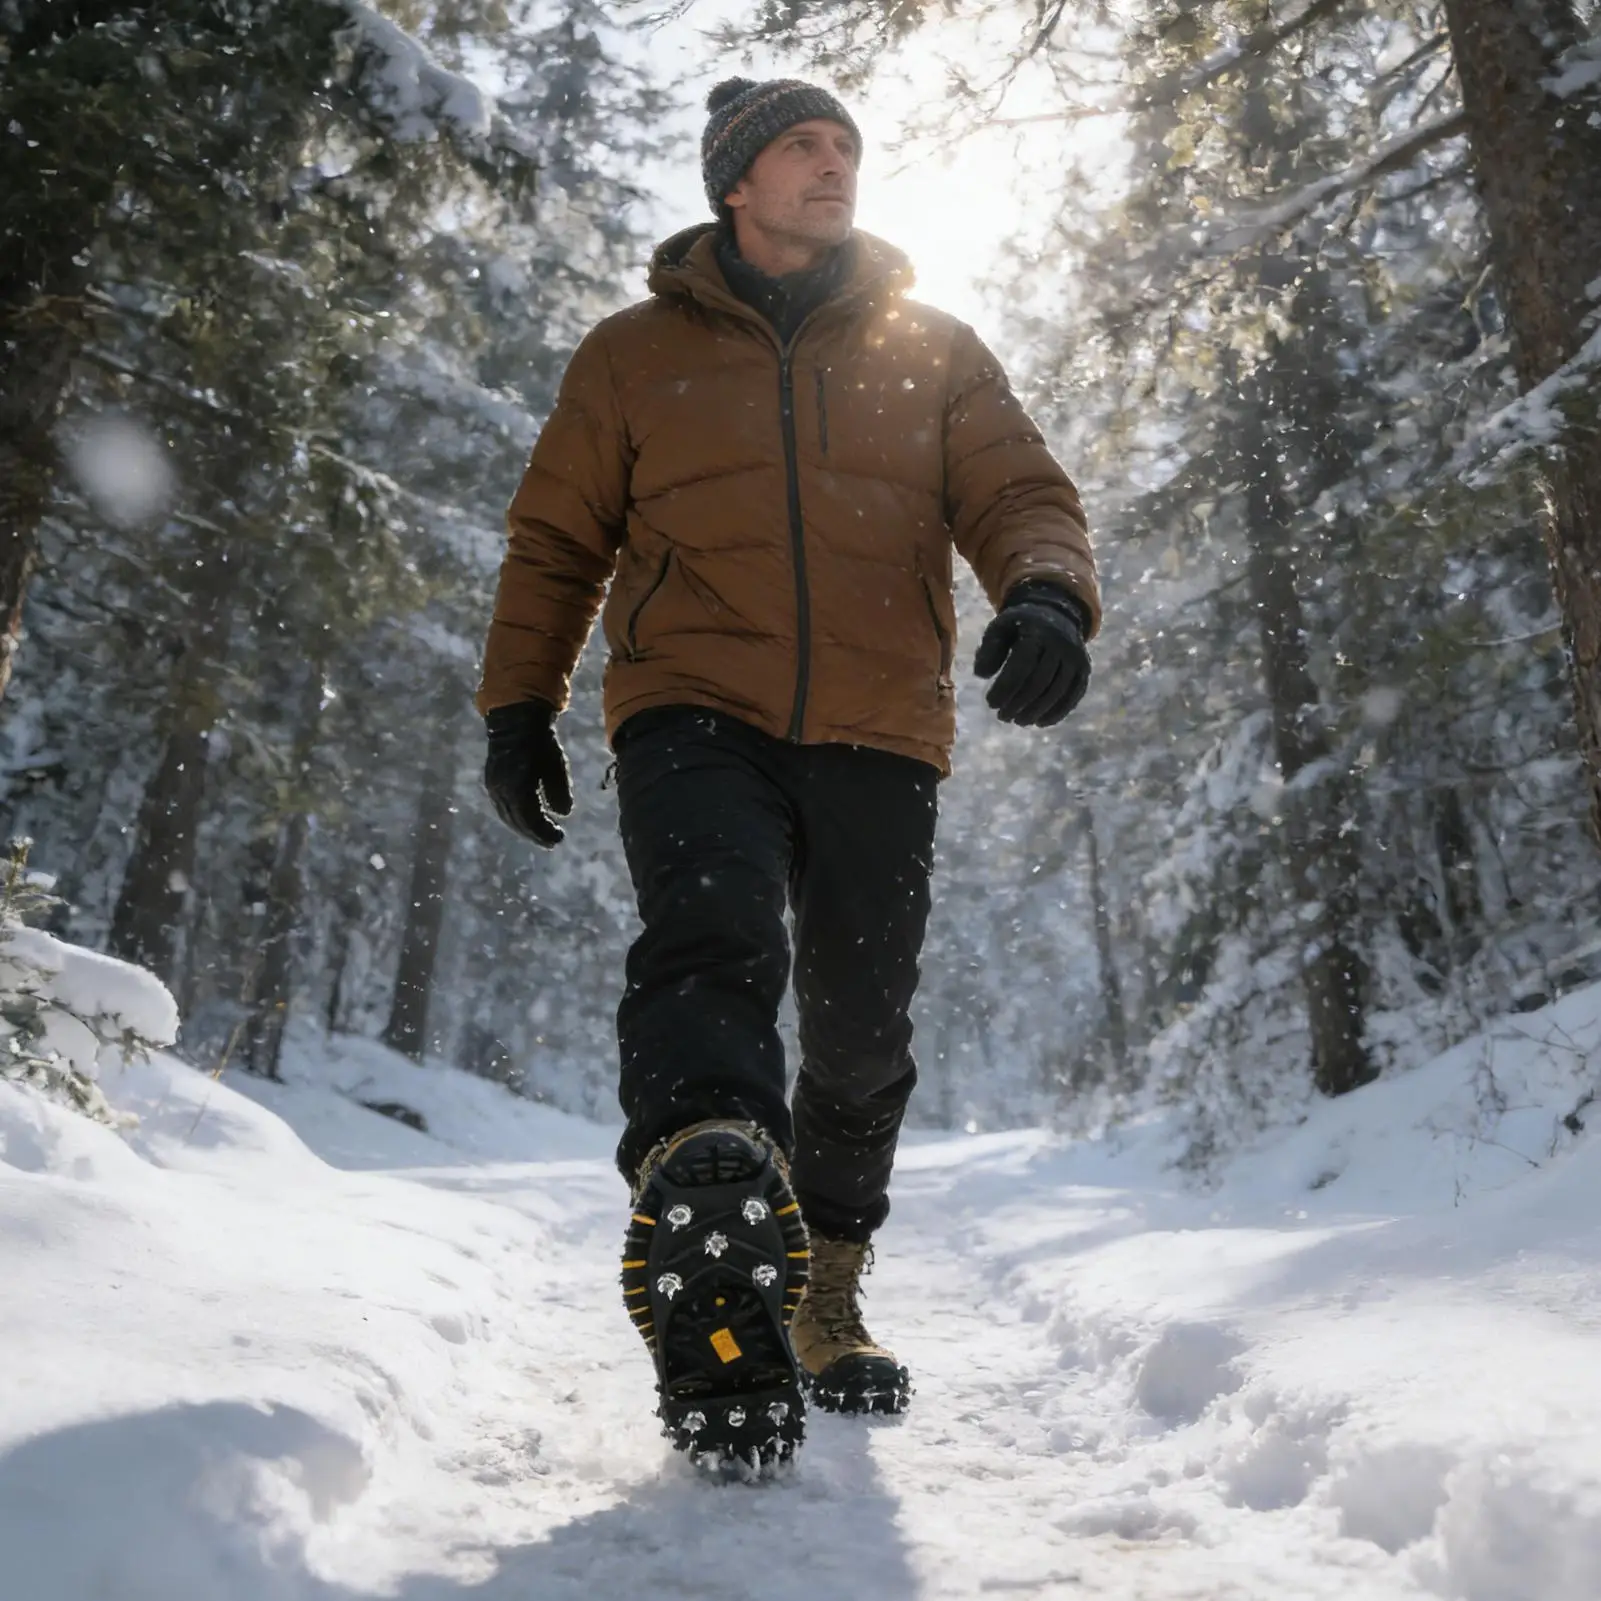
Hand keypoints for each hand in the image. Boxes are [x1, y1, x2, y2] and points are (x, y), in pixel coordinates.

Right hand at [483, 699, 572, 846]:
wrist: (515, 722)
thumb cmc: (541, 742)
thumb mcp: (557, 764)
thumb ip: (560, 790)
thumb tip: (563, 813)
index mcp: (518, 786)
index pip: (530, 818)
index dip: (544, 831)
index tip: (559, 838)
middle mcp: (501, 790)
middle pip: (518, 821)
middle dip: (535, 834)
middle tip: (552, 843)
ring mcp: (493, 787)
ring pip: (508, 817)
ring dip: (525, 829)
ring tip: (541, 836)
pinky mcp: (492, 784)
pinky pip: (503, 808)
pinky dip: (516, 818)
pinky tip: (528, 821)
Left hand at [973, 581, 1091, 726]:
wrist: (1055, 614)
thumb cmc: (1019, 627)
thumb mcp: (999, 629)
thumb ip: (988, 650)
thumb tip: (982, 675)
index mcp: (1038, 631)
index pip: (1022, 666)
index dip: (1006, 688)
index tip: (990, 703)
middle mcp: (1061, 644)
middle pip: (1039, 682)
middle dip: (1019, 704)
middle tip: (1002, 717)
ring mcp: (1076, 657)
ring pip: (1057, 692)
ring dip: (1036, 712)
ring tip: (1018, 721)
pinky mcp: (1084, 670)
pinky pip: (1073, 696)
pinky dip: (1057, 712)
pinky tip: (1040, 722)